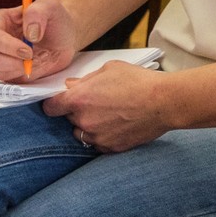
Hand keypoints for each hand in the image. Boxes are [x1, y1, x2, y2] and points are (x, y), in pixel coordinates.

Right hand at [0, 0, 80, 80]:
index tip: (27, 50)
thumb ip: (37, 12)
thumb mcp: (50, 6)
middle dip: (9, 61)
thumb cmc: (55, 20)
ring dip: (17, 69)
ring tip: (36, 60)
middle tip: (31, 58)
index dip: (6, 45)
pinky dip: (23, 75)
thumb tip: (30, 33)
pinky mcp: (9, 71)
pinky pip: (8, 79)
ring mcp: (0, 57)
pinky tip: (36, 66)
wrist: (66, 38)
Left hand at [42, 62, 176, 151]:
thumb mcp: (110, 69)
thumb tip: (72, 85)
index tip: (61, 102)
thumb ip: (86, 79)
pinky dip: (104, 136)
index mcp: (78, 99)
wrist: (166, 102)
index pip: (50, 107)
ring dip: (90, 126)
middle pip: (68, 119)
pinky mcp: (111, 147)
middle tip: (98, 104)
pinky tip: (119, 125)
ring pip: (83, 133)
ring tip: (110, 116)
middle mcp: (83, 120)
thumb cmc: (139, 81)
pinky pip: (99, 143)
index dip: (55, 104)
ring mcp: (97, 136)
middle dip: (78, 112)